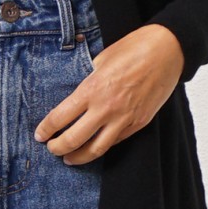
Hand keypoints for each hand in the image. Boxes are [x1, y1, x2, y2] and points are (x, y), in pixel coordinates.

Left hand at [33, 23, 184, 164]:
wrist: (167, 51)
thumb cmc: (133, 49)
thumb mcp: (100, 60)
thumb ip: (87, 80)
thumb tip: (75, 94)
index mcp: (91, 89)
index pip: (59, 118)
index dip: (46, 130)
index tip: (40, 135)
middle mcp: (106, 108)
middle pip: (74, 139)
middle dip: (57, 148)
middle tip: (51, 148)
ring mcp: (124, 118)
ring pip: (96, 149)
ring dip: (79, 157)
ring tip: (69, 159)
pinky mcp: (139, 123)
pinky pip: (116, 141)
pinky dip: (102, 147)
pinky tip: (94, 147)